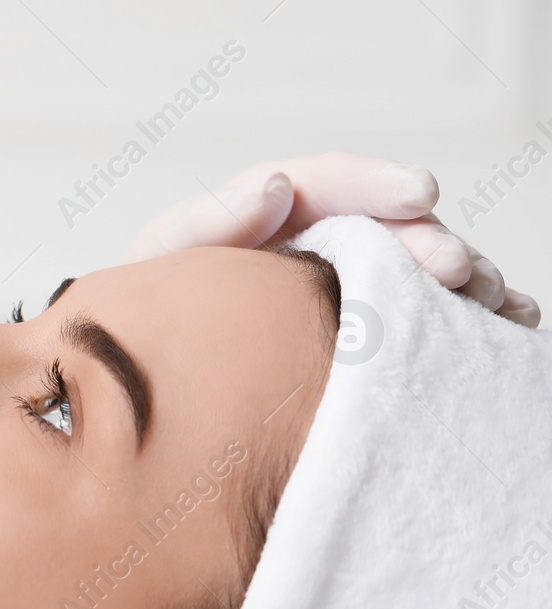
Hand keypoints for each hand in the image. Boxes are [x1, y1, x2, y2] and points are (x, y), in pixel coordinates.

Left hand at [127, 152, 539, 327]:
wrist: (140, 386)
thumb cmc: (145, 318)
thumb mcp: (161, 266)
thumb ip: (207, 224)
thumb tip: (273, 186)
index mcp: (264, 215)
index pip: (325, 181)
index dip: (375, 183)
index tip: (418, 192)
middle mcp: (311, 242)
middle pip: (382, 227)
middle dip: (426, 241)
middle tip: (453, 268)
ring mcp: (340, 286)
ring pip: (413, 270)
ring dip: (460, 279)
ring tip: (491, 298)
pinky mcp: (360, 332)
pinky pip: (422, 318)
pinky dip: (468, 320)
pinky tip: (509, 325)